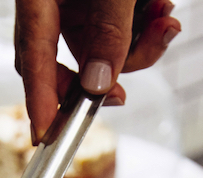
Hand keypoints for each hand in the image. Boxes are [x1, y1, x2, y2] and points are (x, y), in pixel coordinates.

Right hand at [15, 0, 181, 141]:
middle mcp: (53, 2)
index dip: (39, 102)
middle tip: (149, 60)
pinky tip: (164, 5)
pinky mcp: (98, 0)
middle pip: (74, 62)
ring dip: (144, 42)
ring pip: (105, 50)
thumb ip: (106, 28)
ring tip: (168, 15)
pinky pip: (119, 29)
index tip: (45, 138)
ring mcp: (76, 1)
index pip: (33, 59)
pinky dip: (146, 23)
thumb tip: (98, 87)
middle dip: (118, 68)